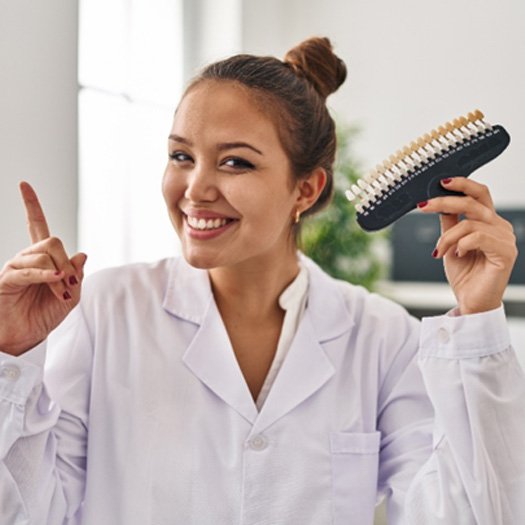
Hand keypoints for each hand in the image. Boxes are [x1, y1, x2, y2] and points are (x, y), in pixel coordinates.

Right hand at [0, 182, 87, 355]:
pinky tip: (57, 281)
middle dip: (67, 262)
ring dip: (60, 275)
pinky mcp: (6, 280)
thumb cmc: (43, 317)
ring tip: (62, 294)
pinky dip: (46, 275)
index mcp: (43, 260)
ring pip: (44, 254)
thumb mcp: (70, 297)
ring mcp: (15, 268)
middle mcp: (27, 259)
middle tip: (70, 285)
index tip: (24, 185)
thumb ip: (77, 275)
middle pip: (52, 242)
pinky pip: (28, 270)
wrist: (24, 338)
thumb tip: (81, 253)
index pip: (37, 227)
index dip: (31, 206)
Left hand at [418, 177, 517, 314]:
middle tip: (423, 205)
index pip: (480, 194)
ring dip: (448, 236)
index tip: (441, 181)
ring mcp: (506, 239)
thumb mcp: (450, 242)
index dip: (463, 184)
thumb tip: (438, 203)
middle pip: (473, 202)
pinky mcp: (505, 253)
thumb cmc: (464, 274)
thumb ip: (449, 222)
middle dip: (444, 201)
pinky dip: (460, 244)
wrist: (470, 302)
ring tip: (441, 251)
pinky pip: (477, 237)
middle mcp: (500, 227)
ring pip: (469, 223)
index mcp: (489, 222)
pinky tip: (457, 255)